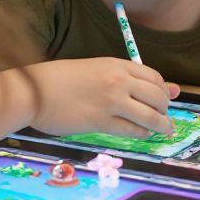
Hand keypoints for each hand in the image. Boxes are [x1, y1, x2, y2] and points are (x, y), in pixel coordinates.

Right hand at [30, 57, 179, 137]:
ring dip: (161, 125)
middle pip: (157, 97)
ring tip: (165, 129)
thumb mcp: (95, 69)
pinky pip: (132, 130)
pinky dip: (142, 134)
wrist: (34, 91)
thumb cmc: (60, 80)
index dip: (162, 90)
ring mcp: (111, 101)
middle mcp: (118, 81)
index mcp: (116, 64)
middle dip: (165, 109)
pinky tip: (142, 134)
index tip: (162, 99)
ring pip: (150, 116)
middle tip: (164, 117)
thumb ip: (124, 78)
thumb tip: (158, 87)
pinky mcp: (101, 122)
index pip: (153, 77)